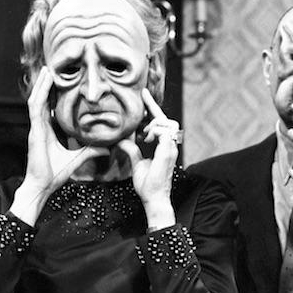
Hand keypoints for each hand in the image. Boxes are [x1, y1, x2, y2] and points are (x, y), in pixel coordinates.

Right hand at [13, 67, 108, 222]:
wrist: (42, 186)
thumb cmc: (55, 174)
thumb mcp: (77, 159)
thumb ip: (90, 151)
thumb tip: (107, 148)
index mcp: (47, 131)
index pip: (50, 107)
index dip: (53, 94)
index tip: (61, 82)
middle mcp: (40, 127)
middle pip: (43, 100)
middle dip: (47, 84)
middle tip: (53, 69)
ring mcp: (36, 129)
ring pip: (37, 100)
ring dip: (42, 85)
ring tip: (47, 70)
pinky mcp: (35, 132)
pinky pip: (36, 109)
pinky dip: (40, 96)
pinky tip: (44, 85)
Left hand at [116, 89, 179, 215]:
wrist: (154, 198)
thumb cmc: (148, 185)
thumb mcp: (137, 163)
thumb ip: (132, 150)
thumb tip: (121, 141)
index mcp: (164, 146)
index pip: (161, 122)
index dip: (152, 106)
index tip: (144, 94)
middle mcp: (170, 145)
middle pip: (168, 119)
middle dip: (154, 113)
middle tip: (142, 123)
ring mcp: (171, 148)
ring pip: (169, 122)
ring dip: (155, 125)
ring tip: (145, 136)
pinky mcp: (168, 151)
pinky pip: (165, 131)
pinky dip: (154, 132)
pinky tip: (146, 139)